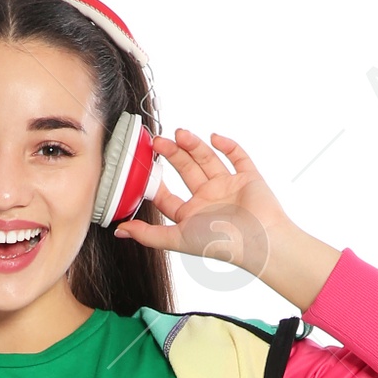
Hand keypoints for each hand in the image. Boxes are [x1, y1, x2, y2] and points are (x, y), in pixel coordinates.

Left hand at [115, 129, 339, 310]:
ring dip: (194, 146)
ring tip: (181, 134)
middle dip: (172, 155)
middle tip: (158, 140)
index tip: (142, 165)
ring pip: (207, 160)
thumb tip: (119, 230)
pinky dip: (227, 145)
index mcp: (191, 215)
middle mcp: (208, 199)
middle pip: (186, 171)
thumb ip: (148, 235)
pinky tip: (213, 137)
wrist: (258, 241)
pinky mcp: (248, 177)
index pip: (168, 195)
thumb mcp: (178, 238)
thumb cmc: (219, 243)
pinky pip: (238, 157)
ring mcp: (228, 187)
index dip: (155, 181)